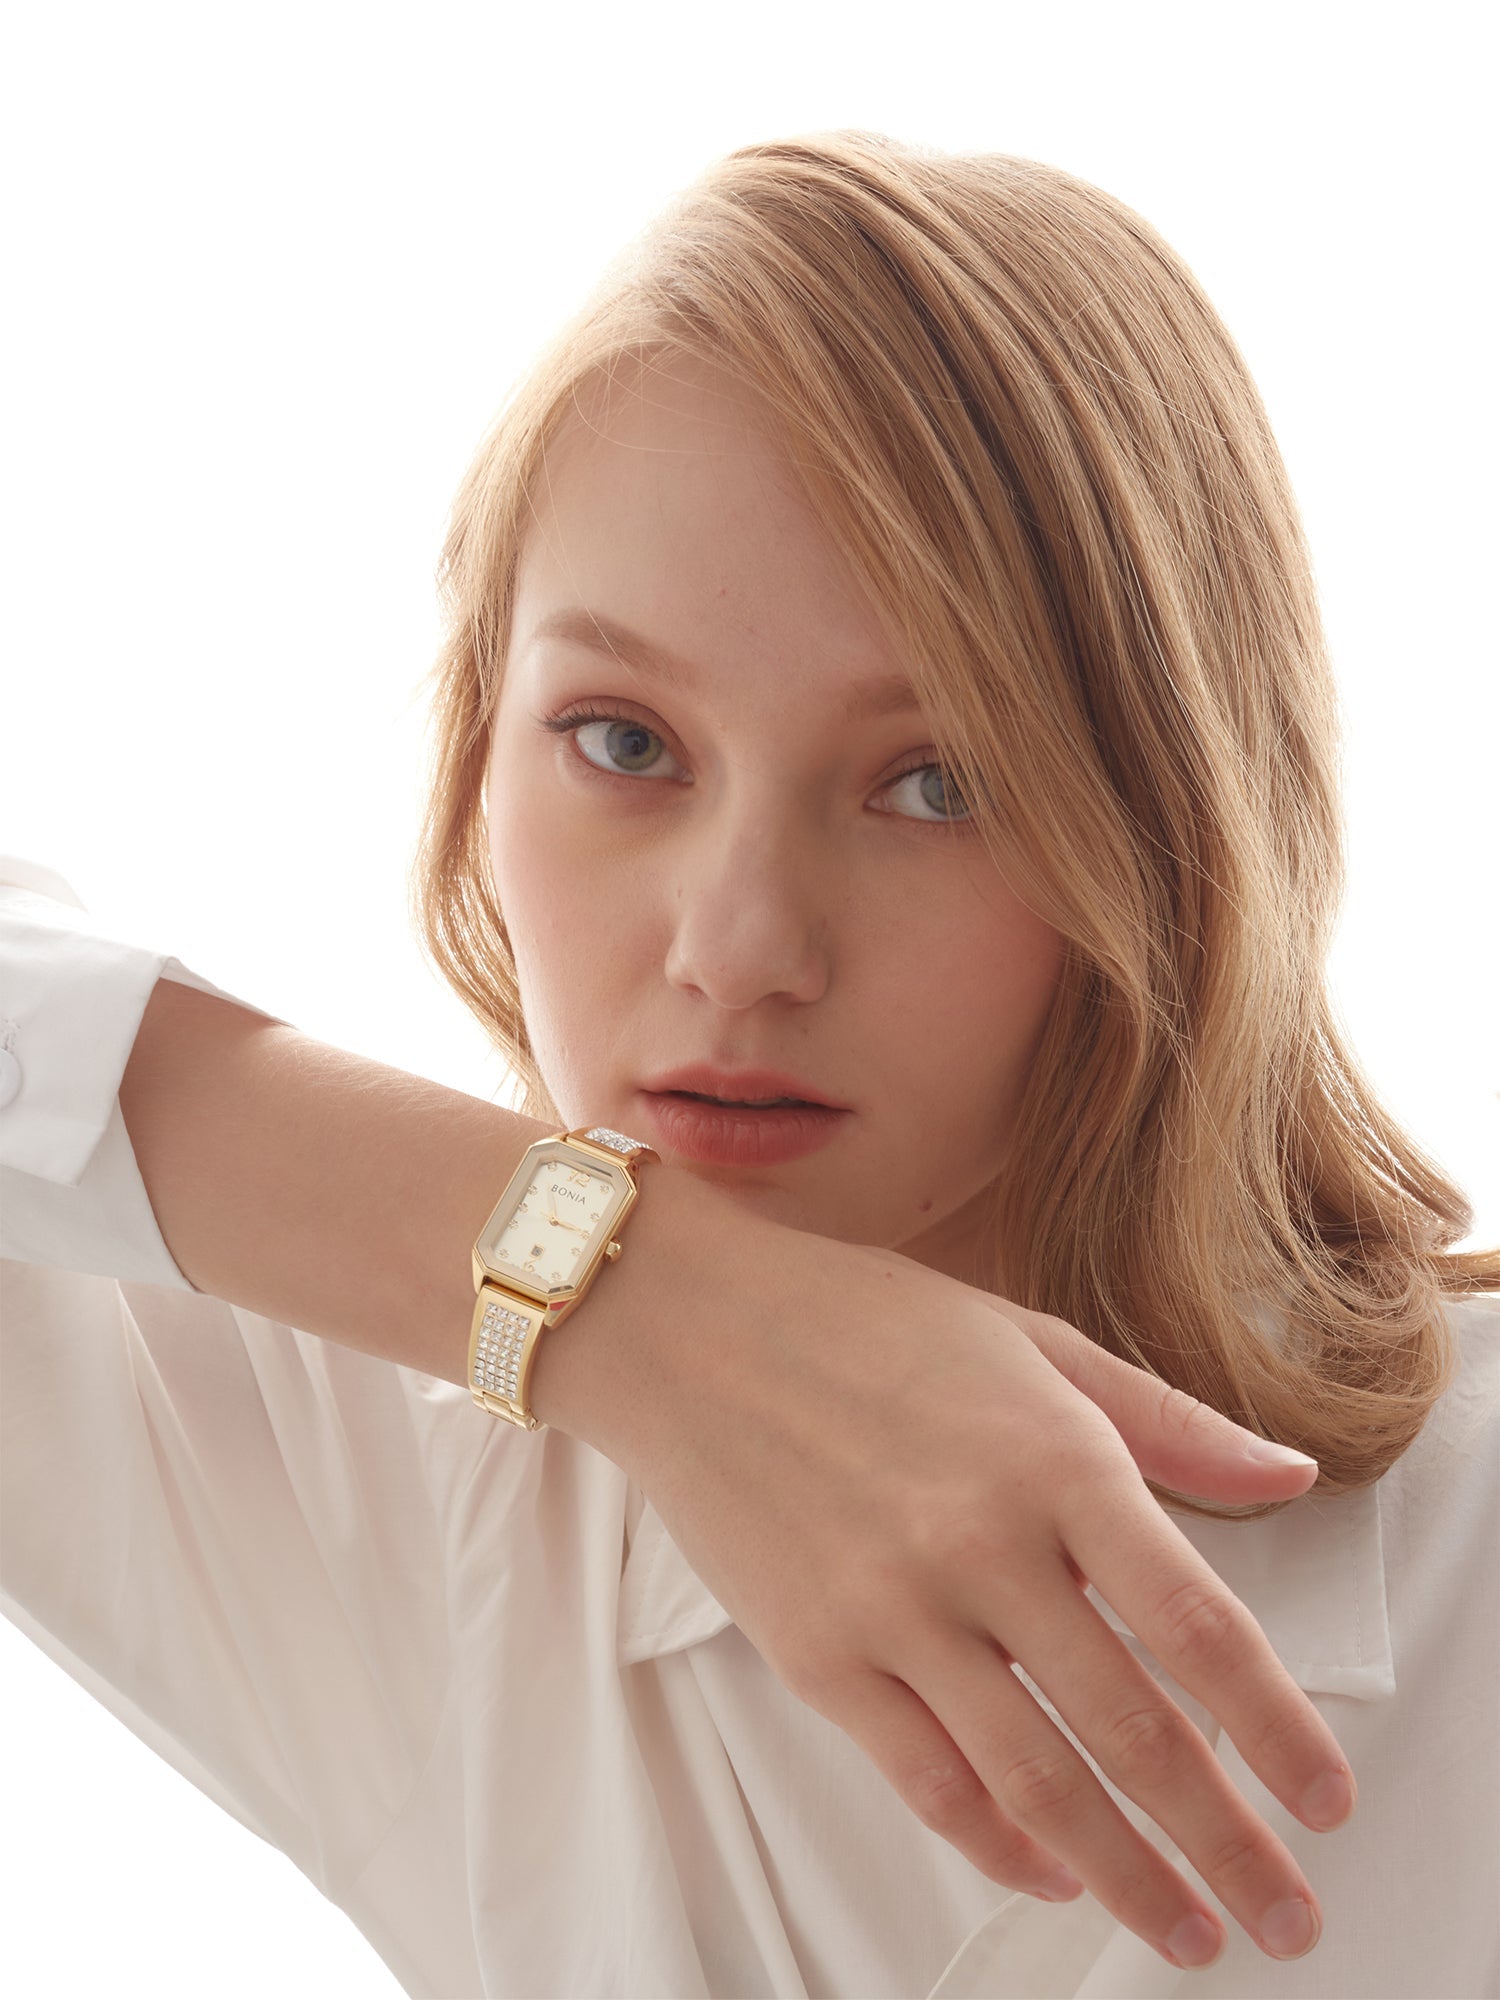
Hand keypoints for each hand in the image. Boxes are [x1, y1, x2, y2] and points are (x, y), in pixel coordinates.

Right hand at [557, 1183, 1353, 1975]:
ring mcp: (893, 1608)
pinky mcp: (817, 1655)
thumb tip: (1287, 1473)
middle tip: (1283, 1919)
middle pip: (1133, 1730)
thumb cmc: (861, 1318)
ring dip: (1125, 1876)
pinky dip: (998, 1844)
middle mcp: (982, 1544)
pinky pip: (925, 1781)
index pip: (1198, 1625)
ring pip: (1034, 1781)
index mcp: (1054, 1458)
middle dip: (1223, 1843)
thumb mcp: (1028, 1338)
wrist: (685, 1327)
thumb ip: (1165, 1418)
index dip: (1276, 1729)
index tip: (1324, 1799)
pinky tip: (1048, 1869)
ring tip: (1185, 1932)